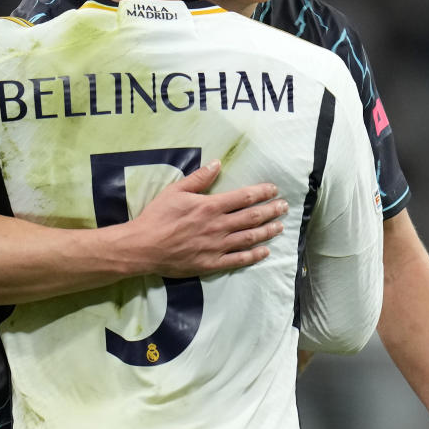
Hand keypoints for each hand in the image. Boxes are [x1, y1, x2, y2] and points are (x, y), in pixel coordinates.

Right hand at [124, 160, 286, 278]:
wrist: (143, 246)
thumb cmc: (157, 216)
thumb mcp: (175, 191)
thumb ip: (198, 178)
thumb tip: (217, 164)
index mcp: (210, 206)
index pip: (243, 197)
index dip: (261, 192)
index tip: (273, 190)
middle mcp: (218, 226)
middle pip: (251, 217)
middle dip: (271, 211)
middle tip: (284, 207)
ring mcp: (216, 246)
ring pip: (249, 238)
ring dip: (267, 232)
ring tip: (280, 227)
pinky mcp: (211, 263)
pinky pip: (238, 260)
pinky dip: (253, 255)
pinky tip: (264, 252)